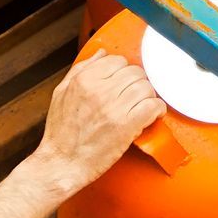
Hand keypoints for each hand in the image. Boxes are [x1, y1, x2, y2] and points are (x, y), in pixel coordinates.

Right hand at [25, 50, 164, 198]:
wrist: (61, 164)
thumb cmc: (60, 134)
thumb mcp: (61, 93)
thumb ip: (81, 69)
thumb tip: (101, 53)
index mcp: (84, 80)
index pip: (117, 60)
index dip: (123, 72)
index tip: (123, 83)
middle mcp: (99, 91)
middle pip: (135, 73)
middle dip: (137, 83)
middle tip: (134, 96)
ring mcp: (114, 108)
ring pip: (146, 88)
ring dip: (148, 96)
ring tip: (142, 106)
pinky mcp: (126, 126)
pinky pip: (153, 106)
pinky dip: (157, 110)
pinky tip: (151, 115)